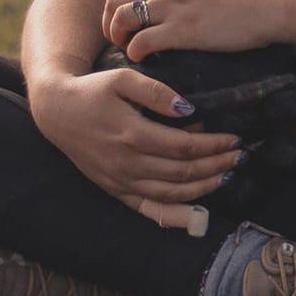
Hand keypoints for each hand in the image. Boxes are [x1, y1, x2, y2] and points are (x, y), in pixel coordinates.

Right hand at [28, 67, 245, 228]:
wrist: (56, 111)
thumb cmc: (93, 90)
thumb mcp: (124, 78)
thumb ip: (157, 92)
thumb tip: (189, 108)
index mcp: (132, 134)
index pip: (184, 147)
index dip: (213, 145)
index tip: (234, 140)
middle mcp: (127, 163)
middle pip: (182, 173)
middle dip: (215, 166)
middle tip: (239, 157)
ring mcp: (120, 181)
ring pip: (170, 194)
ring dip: (203, 188)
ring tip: (226, 176)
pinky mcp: (115, 190)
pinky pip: (148, 210)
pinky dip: (174, 216)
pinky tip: (197, 216)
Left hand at [101, 0, 281, 59]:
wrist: (266, 5)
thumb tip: (170, 5)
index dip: (117, 9)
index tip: (125, 28)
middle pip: (115, 1)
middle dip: (110, 25)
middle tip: (120, 43)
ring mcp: (172, 8)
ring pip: (122, 18)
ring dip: (118, 38)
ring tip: (129, 52)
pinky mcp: (182, 30)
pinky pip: (141, 42)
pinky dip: (135, 52)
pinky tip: (144, 59)